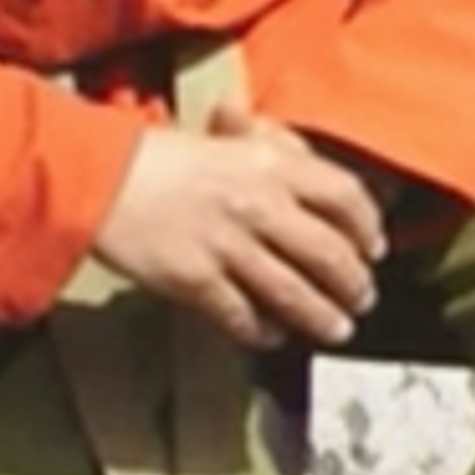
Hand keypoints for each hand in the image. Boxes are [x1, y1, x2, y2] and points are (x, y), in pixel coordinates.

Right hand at [91, 103, 383, 346]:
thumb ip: (271, 146)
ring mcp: (228, 246)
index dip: (368, 226)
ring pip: (294, 293)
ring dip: (321, 317)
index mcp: (270, 163)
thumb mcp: (226, 137)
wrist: (98, 177)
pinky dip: (264, 330)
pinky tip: (273, 336)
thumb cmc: (160, 156)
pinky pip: (242, 315)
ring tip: (337, 330)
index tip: (376, 248)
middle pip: (329, 254)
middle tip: (363, 299)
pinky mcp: (196, 281)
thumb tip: (306, 157)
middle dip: (354, 283)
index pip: (344, 195)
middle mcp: (258, 204)